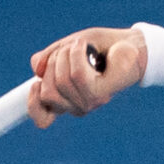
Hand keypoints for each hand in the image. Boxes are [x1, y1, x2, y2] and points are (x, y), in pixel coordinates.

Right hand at [27, 26, 144, 123]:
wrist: (130, 44)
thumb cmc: (100, 47)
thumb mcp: (66, 47)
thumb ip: (48, 58)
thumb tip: (36, 69)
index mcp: (65, 99)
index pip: (42, 119)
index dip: (32, 104)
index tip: (36, 84)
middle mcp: (77, 105)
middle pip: (47, 93)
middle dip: (52, 64)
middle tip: (68, 51)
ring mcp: (90, 102)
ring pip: (61, 81)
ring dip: (66, 55)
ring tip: (81, 46)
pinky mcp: (101, 93)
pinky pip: (77, 76)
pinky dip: (77, 54)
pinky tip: (85, 47)